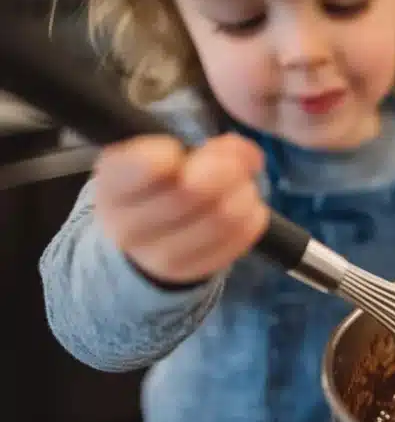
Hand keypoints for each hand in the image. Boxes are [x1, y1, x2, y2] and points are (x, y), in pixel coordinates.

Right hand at [93, 134, 269, 284]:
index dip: (175, 154)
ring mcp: (160, 257)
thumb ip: (209, 149)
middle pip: (195, 190)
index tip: (176, 153)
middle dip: (227, 169)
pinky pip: (238, 241)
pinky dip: (253, 217)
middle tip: (234, 165)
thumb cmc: (154, 187)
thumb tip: (251, 154)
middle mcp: (129, 228)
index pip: (149, 166)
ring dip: (244, 194)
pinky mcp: (191, 272)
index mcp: (113, 187)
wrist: (142, 238)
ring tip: (242, 186)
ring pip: (223, 218)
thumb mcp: (163, 157)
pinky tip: (246, 207)